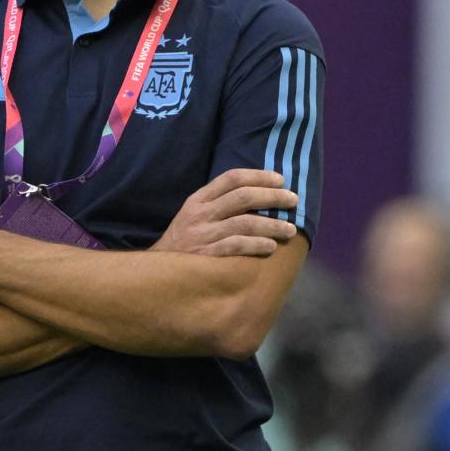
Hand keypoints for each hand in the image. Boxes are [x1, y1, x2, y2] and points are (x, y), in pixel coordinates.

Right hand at [154, 169, 297, 256]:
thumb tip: (259, 195)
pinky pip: (236, 246)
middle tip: (293, 201)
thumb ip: (217, 205)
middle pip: (243, 197)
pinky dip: (257, 245)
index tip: (280, 180)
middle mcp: (199, 214)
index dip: (259, 176)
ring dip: (272, 225)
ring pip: (244, 222)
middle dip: (273, 197)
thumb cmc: (183, 245)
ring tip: (289, 230)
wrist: (156, 274)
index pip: (232, 178)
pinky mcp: (205, 256)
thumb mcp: (193, 217)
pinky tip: (271, 247)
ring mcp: (202, 235)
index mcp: (198, 200)